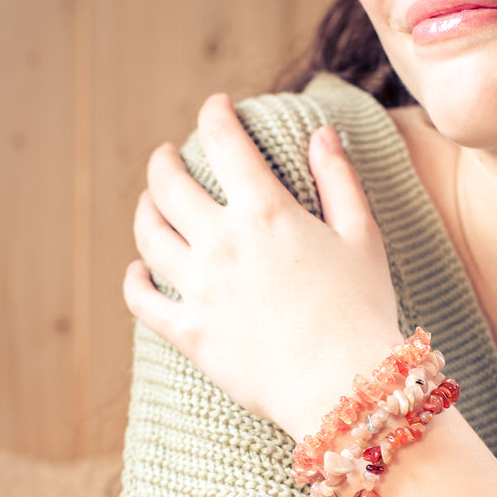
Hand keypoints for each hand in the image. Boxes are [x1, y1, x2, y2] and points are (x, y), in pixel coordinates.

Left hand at [124, 94, 401, 439]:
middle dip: (164, 160)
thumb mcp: (362, 237)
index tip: (217, 107)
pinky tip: (138, 268)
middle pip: (168, 184)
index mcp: (266, 212)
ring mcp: (200, 289)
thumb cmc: (364, 311)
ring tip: (150, 202)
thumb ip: (339, 179)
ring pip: (148, 234)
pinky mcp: (190, 333)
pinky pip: (141, 299)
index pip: (224, 142)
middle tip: (168, 155)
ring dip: (144, 209)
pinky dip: (133, 278)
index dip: (215, 115)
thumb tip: (322, 132)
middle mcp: (223, 243)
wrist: (347, 389)